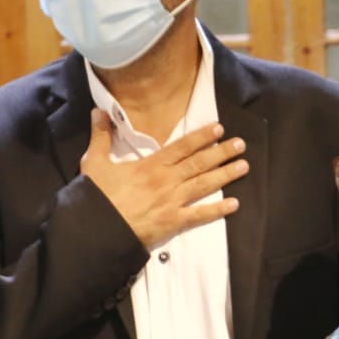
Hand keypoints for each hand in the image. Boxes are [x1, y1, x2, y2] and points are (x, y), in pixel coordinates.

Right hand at [80, 110, 247, 247]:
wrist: (96, 228)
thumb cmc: (95, 196)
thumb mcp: (94, 161)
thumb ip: (101, 135)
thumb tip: (98, 110)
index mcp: (151, 165)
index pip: (182, 147)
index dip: (201, 137)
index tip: (218, 128)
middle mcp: (166, 180)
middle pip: (199, 163)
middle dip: (221, 152)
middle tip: (241, 145)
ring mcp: (172, 201)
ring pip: (204, 185)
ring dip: (225, 175)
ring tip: (244, 167)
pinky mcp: (172, 222)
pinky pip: (199, 215)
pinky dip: (217, 210)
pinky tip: (234, 204)